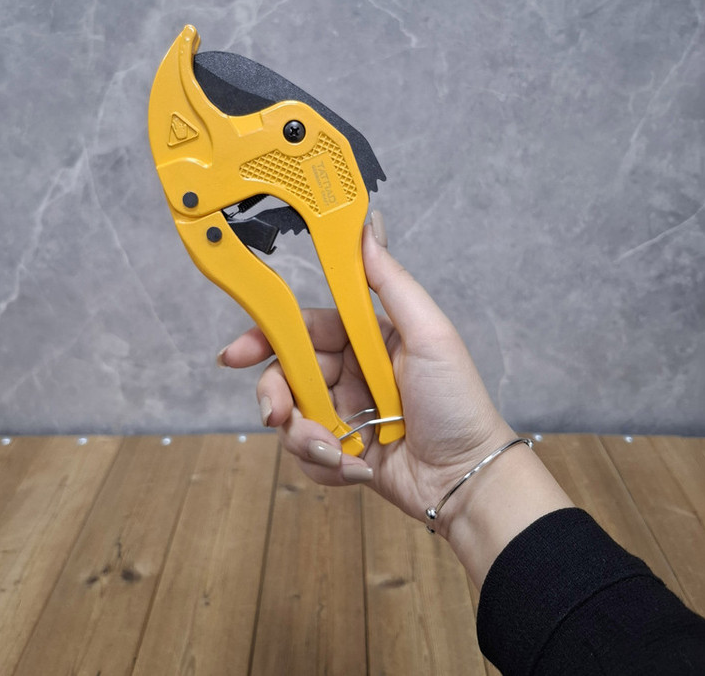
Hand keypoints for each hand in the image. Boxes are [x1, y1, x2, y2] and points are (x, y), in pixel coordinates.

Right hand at [218, 214, 516, 527]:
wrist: (467, 477)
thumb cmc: (457, 403)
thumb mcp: (428, 335)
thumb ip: (390, 282)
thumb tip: (368, 228)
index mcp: (365, 339)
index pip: (305, 328)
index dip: (268, 336)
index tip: (237, 352)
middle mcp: (349, 373)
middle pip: (287, 373)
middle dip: (275, 395)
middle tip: (274, 414)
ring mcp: (343, 412)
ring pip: (291, 417)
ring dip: (305, 437)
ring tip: (337, 452)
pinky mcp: (341, 451)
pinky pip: (307, 453)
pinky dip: (324, 464)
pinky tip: (357, 469)